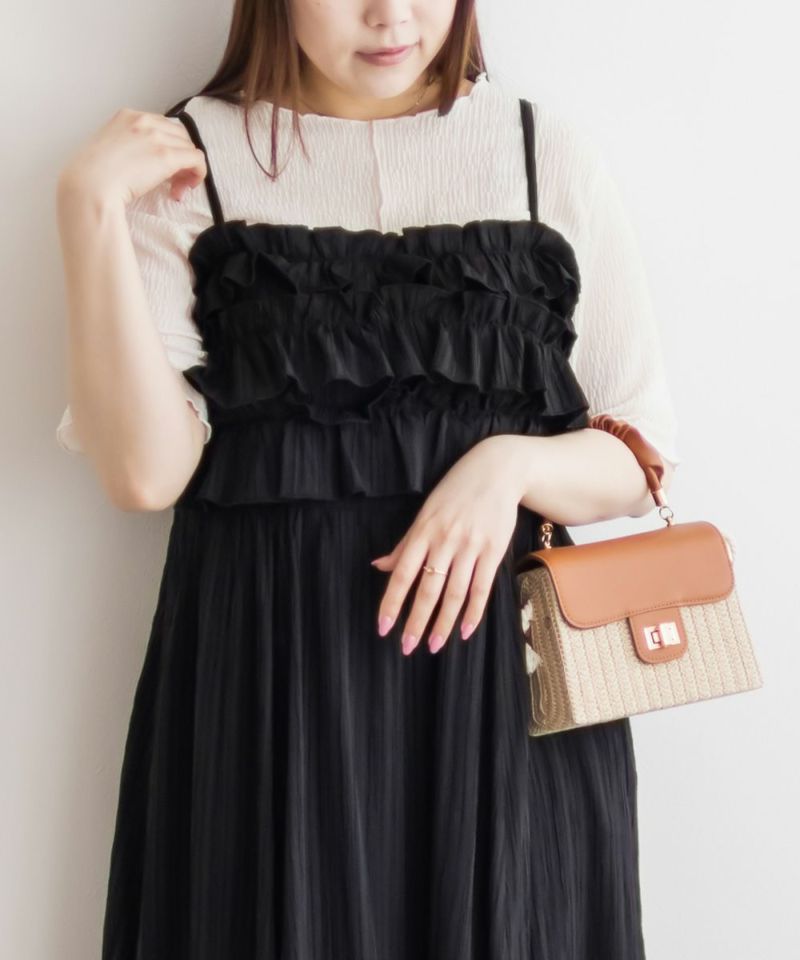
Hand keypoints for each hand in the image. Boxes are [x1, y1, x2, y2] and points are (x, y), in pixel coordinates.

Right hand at [56, 107, 207, 211]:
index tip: (163, 168)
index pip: (161, 126)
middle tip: (173, 182)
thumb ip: (128, 147)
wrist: (90, 185)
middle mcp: (144, 121)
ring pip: (189, 147)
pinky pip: (197, 159)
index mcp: (127, 116)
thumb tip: (144, 164)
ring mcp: (156, 137)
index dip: (168, 147)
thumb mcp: (108, 149)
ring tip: (176, 189)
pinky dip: (198, 173)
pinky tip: (187, 187)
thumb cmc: (92, 175)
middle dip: (180, 158)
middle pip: (179, 135)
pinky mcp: (167, 155)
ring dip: (187, 170)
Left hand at [371, 435, 526, 655]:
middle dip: (416, 622)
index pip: (402, 574)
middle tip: (407, 647)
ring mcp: (470, 546)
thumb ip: (404, 544)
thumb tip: (378, 566)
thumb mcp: (425, 513)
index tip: (383, 627)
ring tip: (434, 645)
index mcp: (423, 532)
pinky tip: (464, 631)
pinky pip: (481, 588)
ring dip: (443, 623)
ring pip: (453, 594)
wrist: (496, 471)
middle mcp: (444, 541)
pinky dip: (473, 612)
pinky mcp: (493, 550)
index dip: (391, 603)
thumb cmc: (455, 492)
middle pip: (427, 589)